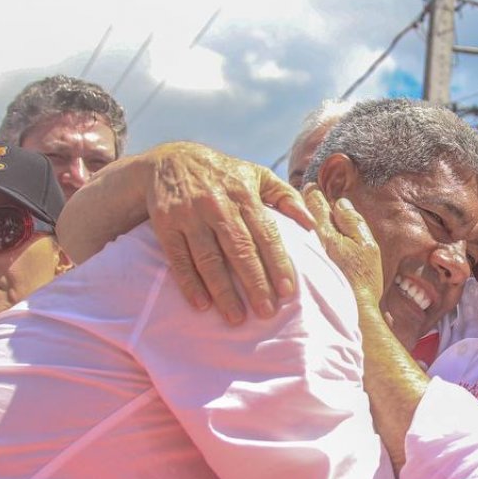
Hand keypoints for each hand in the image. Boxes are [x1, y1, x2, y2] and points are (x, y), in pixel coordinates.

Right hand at [143, 143, 312, 323]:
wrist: (170, 160)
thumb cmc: (224, 175)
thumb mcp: (256, 175)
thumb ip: (286, 197)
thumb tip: (311, 224)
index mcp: (244, 194)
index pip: (266, 233)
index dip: (277, 262)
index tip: (288, 290)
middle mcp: (218, 204)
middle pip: (240, 249)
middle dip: (255, 282)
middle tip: (267, 312)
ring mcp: (190, 214)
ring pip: (209, 258)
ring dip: (223, 290)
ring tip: (236, 318)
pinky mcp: (166, 224)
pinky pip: (178, 258)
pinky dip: (189, 282)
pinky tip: (202, 304)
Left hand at [300, 185, 383, 307]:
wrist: (351, 313)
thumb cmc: (362, 279)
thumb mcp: (366, 246)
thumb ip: (352, 222)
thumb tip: (340, 203)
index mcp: (326, 232)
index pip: (315, 204)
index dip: (313, 193)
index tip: (310, 187)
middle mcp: (309, 243)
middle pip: (298, 216)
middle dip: (295, 205)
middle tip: (293, 198)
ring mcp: (302, 258)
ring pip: (291, 233)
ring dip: (290, 223)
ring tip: (288, 216)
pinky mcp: (299, 273)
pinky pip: (290, 250)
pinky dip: (289, 243)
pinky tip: (289, 243)